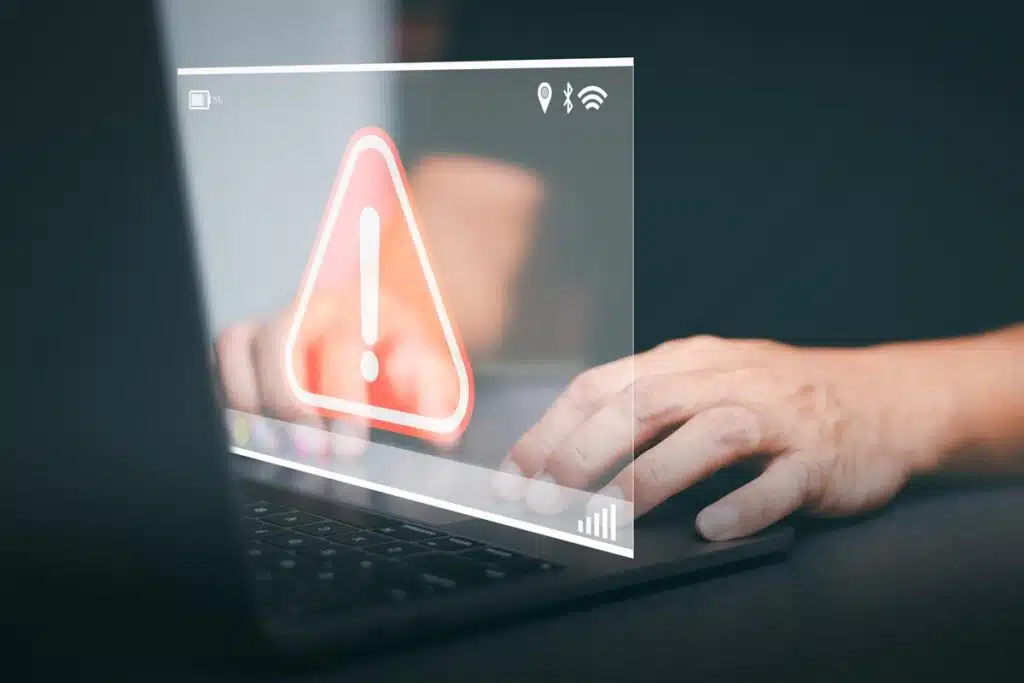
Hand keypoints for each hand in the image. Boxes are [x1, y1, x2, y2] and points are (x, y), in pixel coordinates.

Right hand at [216, 285, 457, 455]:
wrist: (383, 321)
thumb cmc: (400, 347)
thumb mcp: (430, 364)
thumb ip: (435, 396)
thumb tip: (440, 432)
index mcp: (357, 307)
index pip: (340, 345)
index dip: (342, 400)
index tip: (349, 446)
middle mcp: (307, 309)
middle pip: (276, 340)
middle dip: (287, 402)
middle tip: (308, 451)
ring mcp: (271, 323)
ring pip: (233, 345)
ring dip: (245, 399)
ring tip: (270, 445)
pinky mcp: (245, 345)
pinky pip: (217, 362)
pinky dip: (224, 396)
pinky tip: (246, 432)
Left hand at [499, 336, 953, 539]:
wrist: (883, 398)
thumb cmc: (781, 396)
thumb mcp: (709, 379)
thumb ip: (649, 405)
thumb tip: (568, 452)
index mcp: (689, 361)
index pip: (604, 385)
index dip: (553, 429)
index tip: (517, 474)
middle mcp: (727, 380)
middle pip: (646, 406)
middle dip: (586, 452)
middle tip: (548, 499)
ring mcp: (777, 416)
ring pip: (710, 435)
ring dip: (653, 476)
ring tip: (611, 515)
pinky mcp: (820, 456)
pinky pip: (781, 481)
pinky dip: (744, 504)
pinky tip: (713, 527)